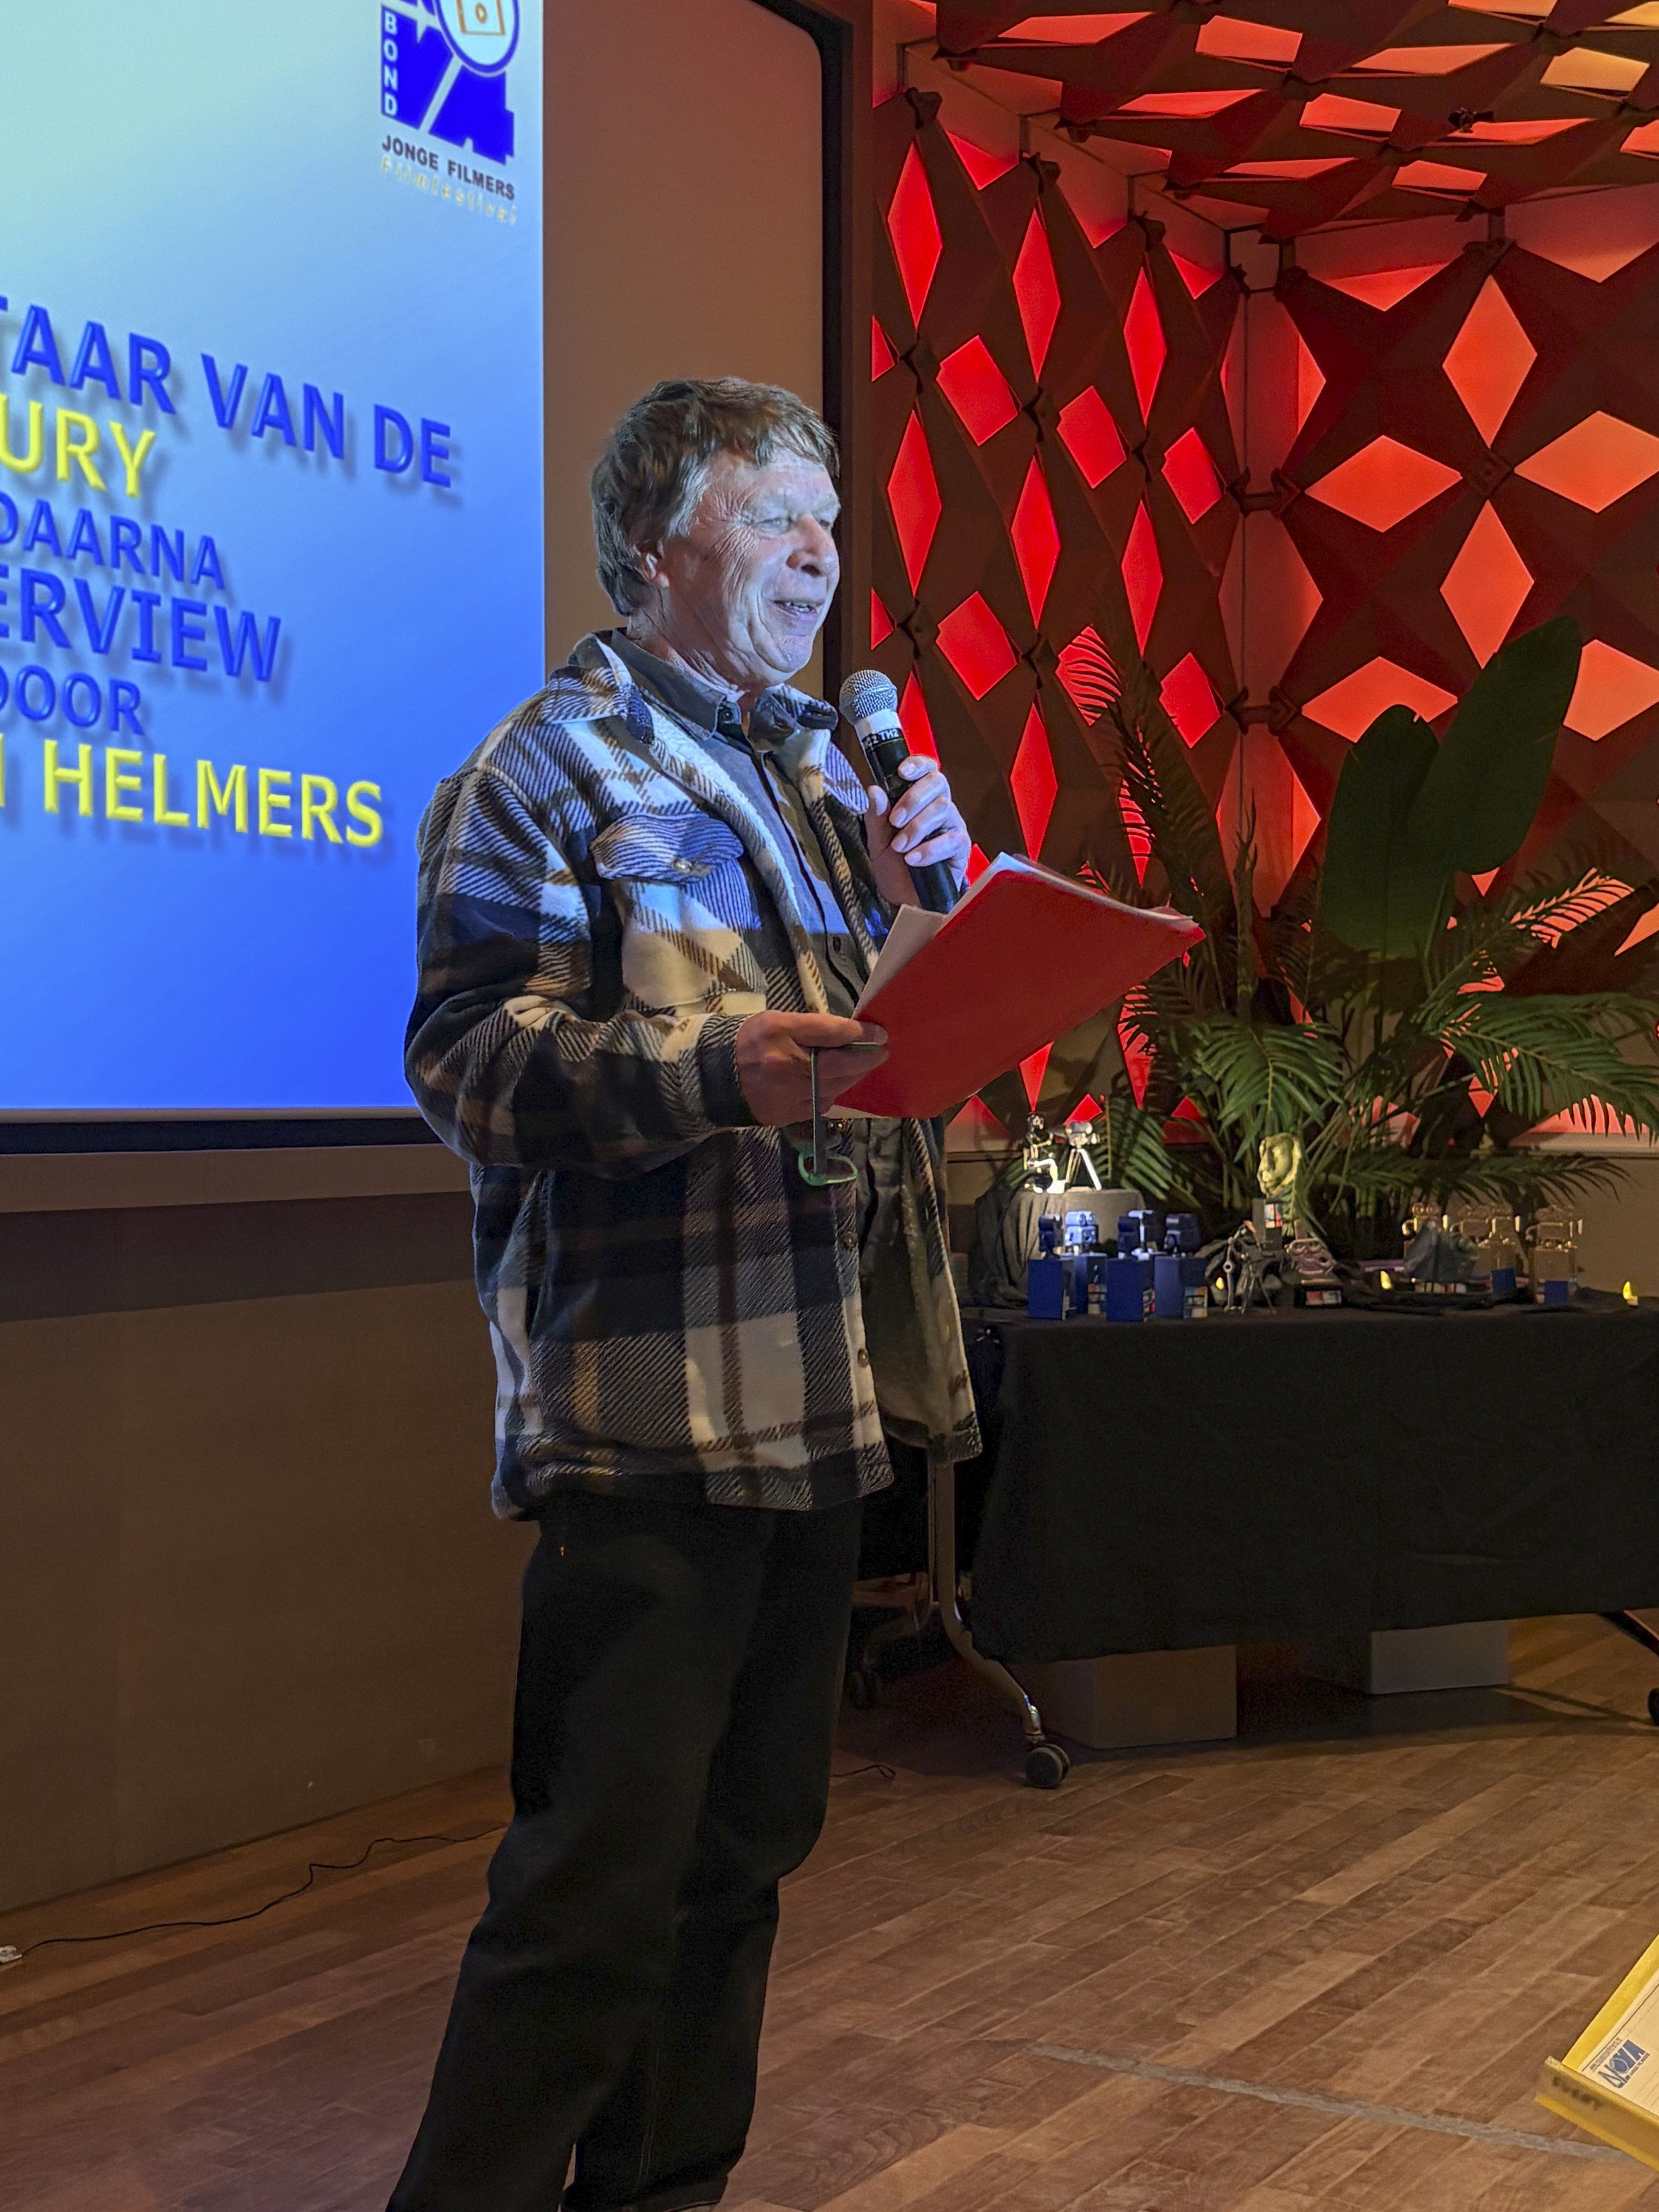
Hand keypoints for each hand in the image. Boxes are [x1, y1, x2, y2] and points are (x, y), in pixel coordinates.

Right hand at [735, 1011, 887, 1127]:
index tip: (881, 1034)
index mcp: (783, 1036)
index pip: (833, 1034)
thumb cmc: (750, 1040)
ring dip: (852, 1078)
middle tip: (881, 1053)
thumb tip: (850, 1033)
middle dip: (865, 1060)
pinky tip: (836, 1085)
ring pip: (833, 1088)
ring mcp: (787, 1095)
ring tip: (862, 1067)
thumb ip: (814, 1026)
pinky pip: (819, 1105)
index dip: (862, 1035)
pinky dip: (832, 1094)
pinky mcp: (785, 1115)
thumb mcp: (779, 1020)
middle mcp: (788, 1067)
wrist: (714, 1074)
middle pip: (840, 1066)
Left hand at [864, 756, 969, 907]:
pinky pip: (950, 839)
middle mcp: (939, 807)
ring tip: (900, 847)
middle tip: (895, 820)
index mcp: (920, 800)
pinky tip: (913, 860)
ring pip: (942, 809)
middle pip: (938, 783)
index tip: (901, 772)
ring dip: (917, 828)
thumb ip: (876, 816)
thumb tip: (874, 789)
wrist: (907, 900)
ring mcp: (952, 825)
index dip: (918, 764)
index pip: (927, 770)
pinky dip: (928, 849)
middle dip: (913, 799)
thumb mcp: (878, 841)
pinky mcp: (960, 847)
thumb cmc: (894, 867)